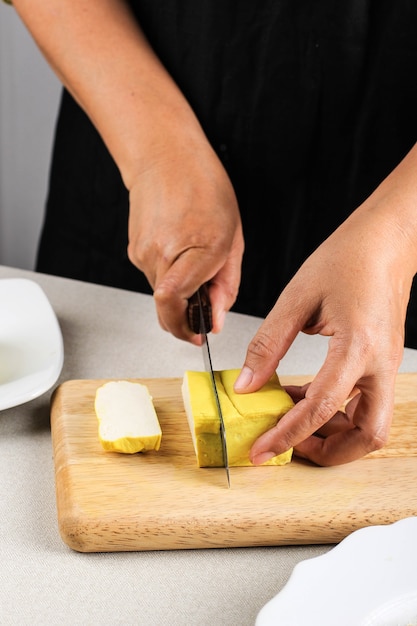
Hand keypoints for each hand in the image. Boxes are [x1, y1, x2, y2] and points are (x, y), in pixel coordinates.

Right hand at [127, 136, 243, 343]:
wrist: (164, 156)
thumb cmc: (204, 188)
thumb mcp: (232, 238)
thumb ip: (226, 285)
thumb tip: (217, 321)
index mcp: (196, 246)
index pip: (174, 301)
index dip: (184, 327)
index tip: (197, 336)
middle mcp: (161, 253)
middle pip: (169, 306)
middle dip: (188, 312)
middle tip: (207, 295)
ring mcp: (142, 252)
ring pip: (162, 293)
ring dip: (180, 290)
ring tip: (195, 258)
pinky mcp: (134, 251)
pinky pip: (155, 277)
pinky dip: (170, 274)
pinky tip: (180, 249)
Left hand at [234, 185, 416, 464]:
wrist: (387, 240)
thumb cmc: (347, 258)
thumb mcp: (297, 298)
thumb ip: (268, 345)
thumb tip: (246, 385)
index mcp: (358, 347)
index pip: (321, 407)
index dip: (287, 435)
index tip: (261, 451)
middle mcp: (380, 364)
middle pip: (367, 435)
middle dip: (328, 451)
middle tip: (288, 444)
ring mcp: (386, 364)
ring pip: (371, 423)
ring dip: (334, 433)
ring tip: (291, 417)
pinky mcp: (383, 361)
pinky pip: (366, 402)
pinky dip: (337, 411)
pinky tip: (304, 394)